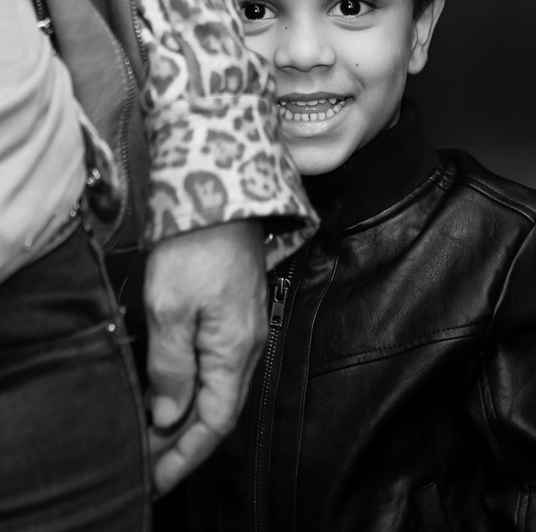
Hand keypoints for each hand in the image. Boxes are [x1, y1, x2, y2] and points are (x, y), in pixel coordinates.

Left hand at [142, 220, 266, 494]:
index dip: (186, 454)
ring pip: (222, 389)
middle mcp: (249, 345)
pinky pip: (221, 366)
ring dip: (190, 417)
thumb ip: (170, 367)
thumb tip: (169, 414)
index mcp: (235, 350)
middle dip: (185, 442)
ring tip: (154, 434)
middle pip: (222, 410)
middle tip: (148, 463)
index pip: (215, 421)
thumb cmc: (197, 247)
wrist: (224, 196)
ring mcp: (247, 329)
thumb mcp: (168, 309)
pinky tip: (174, 391)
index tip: (157, 476)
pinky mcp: (238, 315)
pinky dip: (197, 389)